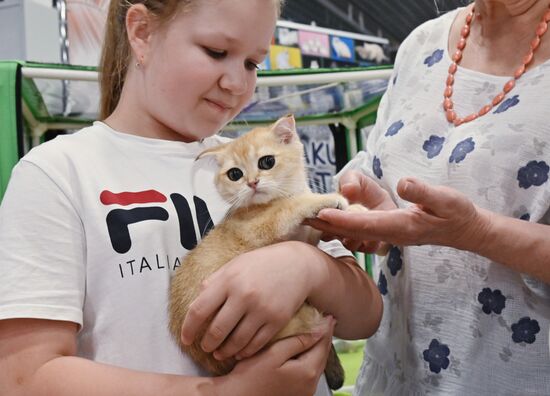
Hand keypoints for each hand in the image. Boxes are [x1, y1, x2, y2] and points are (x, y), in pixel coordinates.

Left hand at [181, 242, 315, 360]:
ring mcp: (261, 309)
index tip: (185, 338)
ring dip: (224, 351)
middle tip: (205, 347)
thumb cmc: (262, 263)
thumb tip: (197, 298)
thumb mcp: (235, 264)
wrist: (298, 264)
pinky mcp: (277, 320)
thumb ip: (215, 281)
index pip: (199, 310)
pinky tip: (239, 352)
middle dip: (207, 344)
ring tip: (220, 353)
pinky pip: (256, 344)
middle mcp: (243, 295)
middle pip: (216, 330)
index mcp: (228, 280)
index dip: (188, 328)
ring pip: (236, 341)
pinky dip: (245, 352)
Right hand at [214, 316, 335, 395]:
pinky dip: (309, 359)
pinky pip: (308, 373)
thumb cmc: (250, 377)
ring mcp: (304, 392)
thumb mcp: (273, 354)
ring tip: (316, 333)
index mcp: (307, 372)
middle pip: (322, 356)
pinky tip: (303, 351)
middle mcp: (310, 385)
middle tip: (325, 322)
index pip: (323, 345)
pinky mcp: (296, 394)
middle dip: (324, 338)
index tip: (329, 317)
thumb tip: (316, 332)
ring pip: (316, 364)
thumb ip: (297, 342)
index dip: (326, 329)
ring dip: (316, 348)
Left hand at [306, 177, 488, 251]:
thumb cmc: (456, 213)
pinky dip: (342, 228)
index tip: (322, 213)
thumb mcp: (446, 199)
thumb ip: (424, 192)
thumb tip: (403, 183)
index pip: (366, 223)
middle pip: (352, 232)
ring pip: (354, 234)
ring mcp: (388, 236)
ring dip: (331, 228)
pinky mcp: (387, 233)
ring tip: (308, 219)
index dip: (342, 219)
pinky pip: (360, 233)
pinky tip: (328, 223)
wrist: (464, 230)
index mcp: (401, 226)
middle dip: (327, 225)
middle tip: (302, 217)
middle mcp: (390, 234)